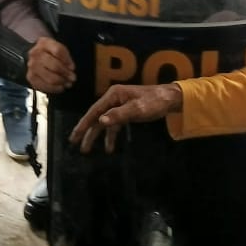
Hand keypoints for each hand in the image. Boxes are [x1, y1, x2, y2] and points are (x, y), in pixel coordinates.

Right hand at [26, 37, 75, 92]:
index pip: (58, 51)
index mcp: (44, 43)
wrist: (35, 58)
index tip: (72, 67)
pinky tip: (60, 87)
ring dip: (61, 82)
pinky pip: (45, 86)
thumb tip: (70, 69)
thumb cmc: (50, 54)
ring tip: (67, 83)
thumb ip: (65, 56)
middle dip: (66, 73)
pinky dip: (55, 89)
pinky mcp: (31, 77)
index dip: (67, 60)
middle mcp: (35, 54)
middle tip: (72, 78)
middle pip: (55, 66)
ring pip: (50, 78)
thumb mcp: (58, 48)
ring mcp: (32, 66)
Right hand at [69, 83, 183, 152]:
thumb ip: (119, 115)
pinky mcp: (125, 113)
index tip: (75, 136)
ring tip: (87, 150)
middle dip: (86, 131)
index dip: (84, 124)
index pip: (94, 111)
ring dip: (96, 136)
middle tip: (75, 143)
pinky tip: (109, 148)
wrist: (170, 99)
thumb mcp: (138, 109)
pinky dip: (110, 136)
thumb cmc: (155, 102)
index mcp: (113, 95)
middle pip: (96, 117)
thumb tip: (101, 121)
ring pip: (103, 123)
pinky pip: (114, 126)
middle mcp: (113, 99)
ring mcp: (119, 106)